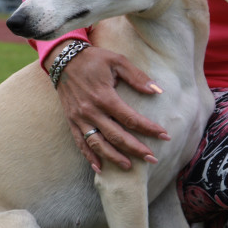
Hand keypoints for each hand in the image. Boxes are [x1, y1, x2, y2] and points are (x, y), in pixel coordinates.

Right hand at [47, 43, 168, 171]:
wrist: (62, 59)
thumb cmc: (93, 59)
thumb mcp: (117, 61)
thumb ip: (137, 77)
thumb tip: (157, 91)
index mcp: (104, 97)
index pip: (131, 119)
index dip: (149, 129)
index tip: (164, 136)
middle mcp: (91, 111)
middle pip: (116, 136)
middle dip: (136, 149)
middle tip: (152, 159)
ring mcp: (80, 118)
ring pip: (98, 144)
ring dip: (114, 158)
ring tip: (129, 167)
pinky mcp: (71, 121)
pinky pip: (80, 143)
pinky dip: (89, 157)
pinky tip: (100, 169)